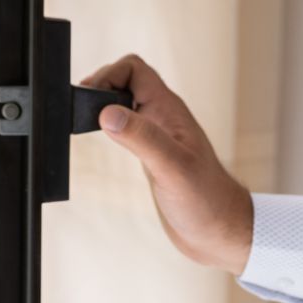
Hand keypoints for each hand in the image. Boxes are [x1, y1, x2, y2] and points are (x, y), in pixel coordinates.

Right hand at [81, 53, 254, 275]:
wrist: (221, 232)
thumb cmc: (206, 201)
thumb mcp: (171, 168)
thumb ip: (142, 138)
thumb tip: (106, 113)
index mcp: (169, 111)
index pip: (135, 70)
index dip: (108, 74)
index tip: (90, 98)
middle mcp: (163, 118)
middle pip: (127, 80)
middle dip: (102, 86)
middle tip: (80, 110)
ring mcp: (159, 136)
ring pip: (127, 103)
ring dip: (105, 105)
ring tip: (84, 120)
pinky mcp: (154, 155)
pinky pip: (129, 128)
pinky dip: (111, 127)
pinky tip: (103, 140)